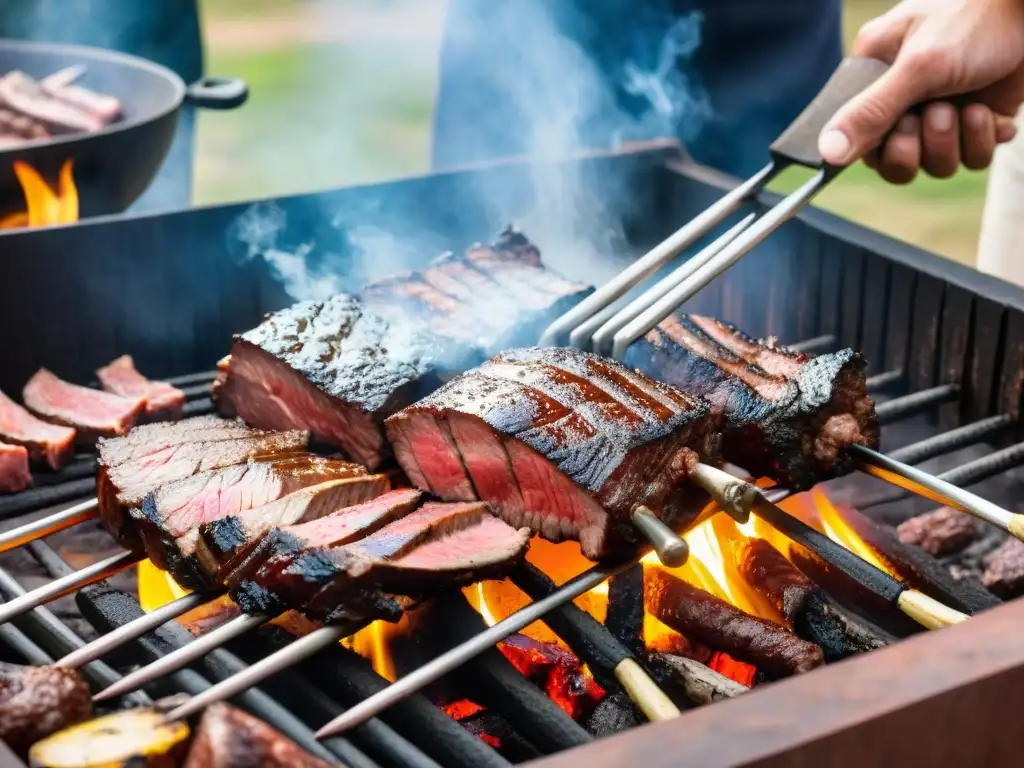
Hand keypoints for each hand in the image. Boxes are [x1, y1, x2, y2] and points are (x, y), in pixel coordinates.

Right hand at [818, 0, 1023, 182]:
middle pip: (894, 162)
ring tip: (966, 107)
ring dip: (952, 141)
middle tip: (936, 113)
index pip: (857, 138)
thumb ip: (869, 113)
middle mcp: (904, 99)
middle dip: (919, 147)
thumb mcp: (916, 68)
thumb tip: (826, 153)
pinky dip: (982, 139)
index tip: (897, 130)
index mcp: (874, 78)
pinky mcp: (977, 120)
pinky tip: (988, 111)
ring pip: (935, 164)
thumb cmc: (972, 19)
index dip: (877, 149)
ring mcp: (941, 111)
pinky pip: (971, 158)